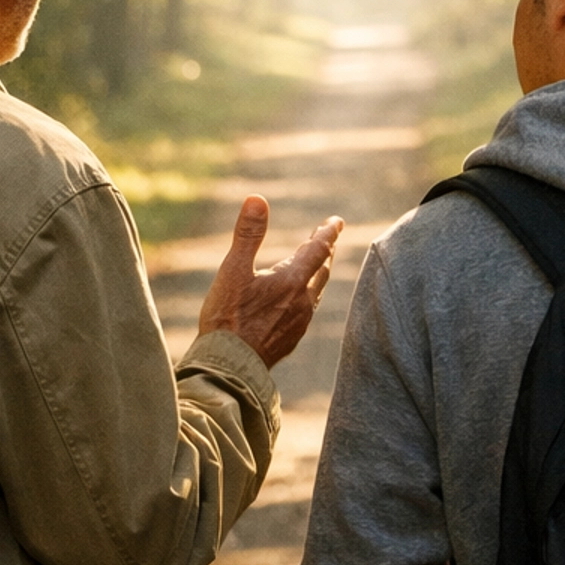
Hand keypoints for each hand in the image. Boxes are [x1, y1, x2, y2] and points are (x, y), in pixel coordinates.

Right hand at [199, 197, 342, 369]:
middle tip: (326, 239)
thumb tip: (257, 199)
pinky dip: (306, 296)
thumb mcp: (232, 270)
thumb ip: (248, 234)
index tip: (337, 221)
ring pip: (315, 291)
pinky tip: (297, 301)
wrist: (229, 366)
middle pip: (321, 270)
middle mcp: (302, 301)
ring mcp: (299, 322)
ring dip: (317, 274)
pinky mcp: (292, 339)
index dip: (327, 232)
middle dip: (324, 251)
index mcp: (291, 280)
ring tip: (314, 266)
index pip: (318, 249)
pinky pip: (307, 311)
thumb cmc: (227, 318)